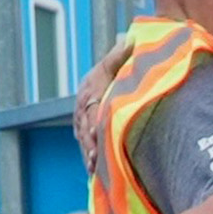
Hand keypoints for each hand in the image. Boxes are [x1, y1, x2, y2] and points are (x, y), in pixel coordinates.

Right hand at [73, 37, 132, 173]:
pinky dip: (90, 160)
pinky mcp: (86, 132)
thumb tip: (130, 39)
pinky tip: (94, 174)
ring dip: (88, 155)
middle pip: (84, 128)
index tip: (94, 133)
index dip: (92, 122)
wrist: (104, 77)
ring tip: (93, 169)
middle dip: (89, 143)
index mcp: (89, 90)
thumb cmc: (115, 68)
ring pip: (83, 140)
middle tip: (95, 158)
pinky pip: (86, 147)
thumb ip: (121, 53)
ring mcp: (82, 121)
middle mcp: (83, 106)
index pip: (89, 108)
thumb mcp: (116, 60)